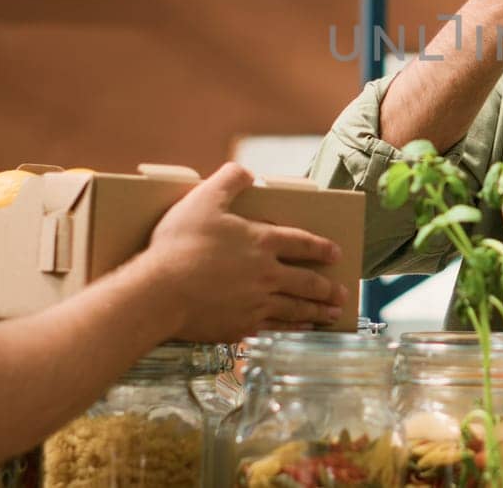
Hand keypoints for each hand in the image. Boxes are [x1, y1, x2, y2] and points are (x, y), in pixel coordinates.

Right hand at [140, 163, 345, 340]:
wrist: (159, 292)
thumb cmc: (179, 245)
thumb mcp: (203, 199)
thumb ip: (228, 180)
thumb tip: (247, 172)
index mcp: (261, 242)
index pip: (301, 242)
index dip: (321, 247)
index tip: (337, 253)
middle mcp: (266, 274)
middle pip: (307, 281)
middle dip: (328, 288)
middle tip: (342, 293)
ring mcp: (256, 303)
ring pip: (296, 308)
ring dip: (317, 311)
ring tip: (332, 314)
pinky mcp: (241, 326)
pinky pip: (275, 329)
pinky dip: (292, 329)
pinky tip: (299, 330)